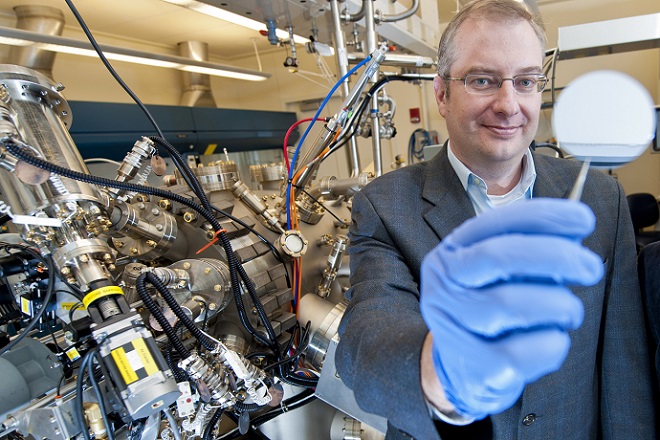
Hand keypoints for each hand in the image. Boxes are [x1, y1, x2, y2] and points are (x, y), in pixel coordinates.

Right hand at [420, 198, 603, 419]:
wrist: (459, 371)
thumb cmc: (490, 311)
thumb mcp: (501, 275)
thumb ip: (531, 251)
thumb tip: (574, 232)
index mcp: (452, 253)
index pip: (496, 223)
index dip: (544, 217)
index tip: (584, 220)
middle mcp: (442, 285)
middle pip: (499, 256)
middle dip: (556, 256)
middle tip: (591, 267)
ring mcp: (451, 326)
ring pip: (510, 305)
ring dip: (558, 305)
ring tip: (569, 312)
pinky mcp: (470, 367)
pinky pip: (520, 353)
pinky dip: (550, 345)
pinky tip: (551, 341)